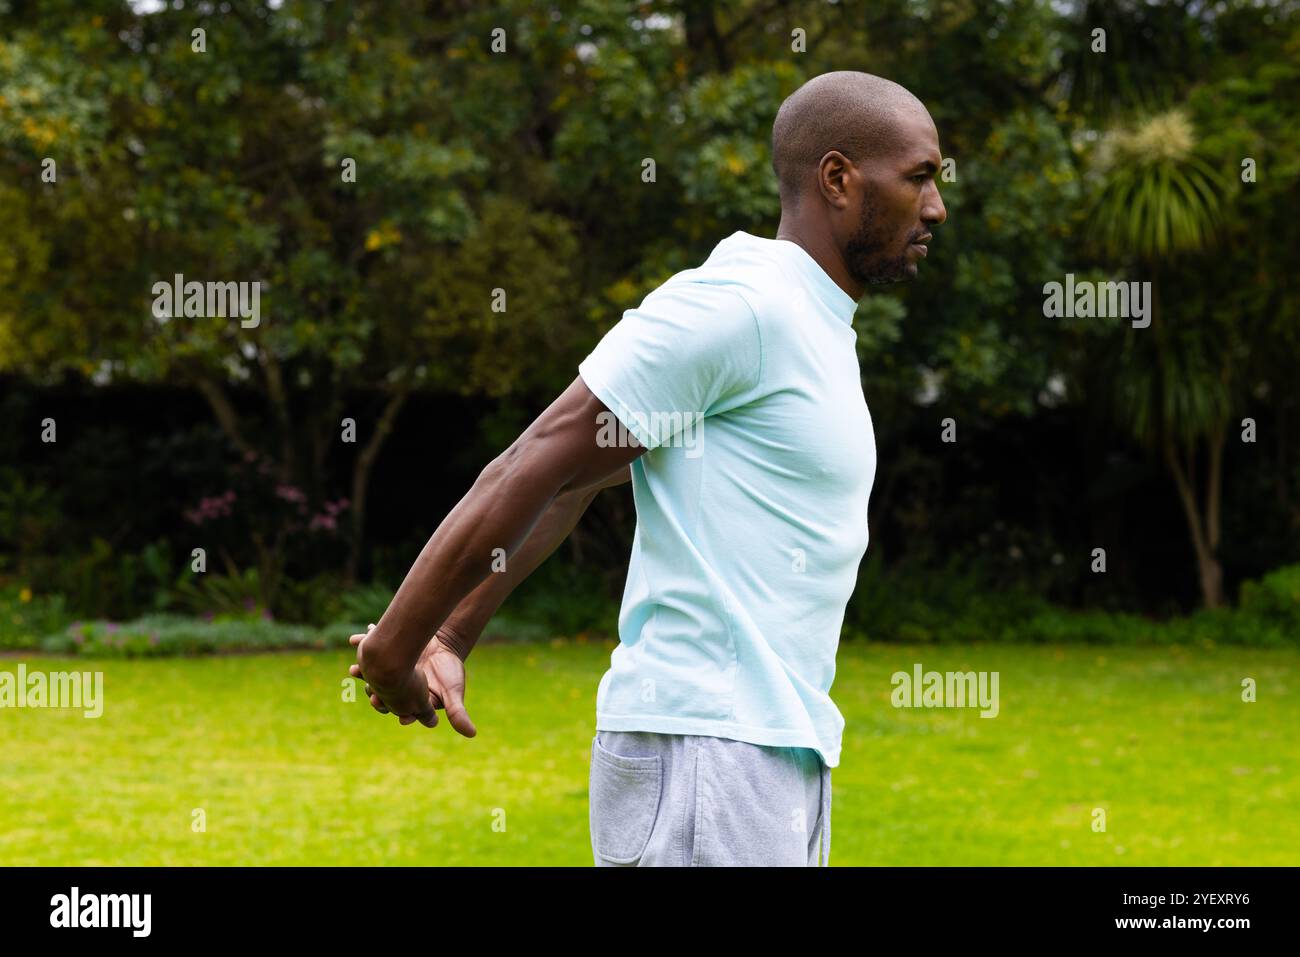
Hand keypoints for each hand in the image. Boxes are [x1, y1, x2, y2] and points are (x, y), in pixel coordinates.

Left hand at [348, 624, 475, 735]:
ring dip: (361, 671)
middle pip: (378, 691)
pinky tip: (355, 639)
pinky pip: (373, 647)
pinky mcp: (387, 652)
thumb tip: (472, 734)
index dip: (388, 708)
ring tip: (354, 670)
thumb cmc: (450, 671)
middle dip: (370, 691)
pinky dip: (363, 641)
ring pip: (370, 672)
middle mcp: (393, 685)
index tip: (382, 705)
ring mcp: (388, 669)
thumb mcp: (454, 692)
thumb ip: (457, 712)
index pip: (394, 708)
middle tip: (369, 693)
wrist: (445, 645)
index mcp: (406, 699)